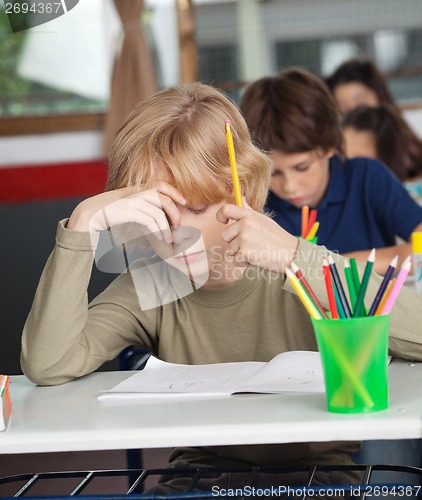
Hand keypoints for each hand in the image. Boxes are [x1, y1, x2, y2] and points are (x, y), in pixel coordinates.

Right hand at [67, 182, 185, 242]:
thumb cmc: (108, 212)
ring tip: (169, 238)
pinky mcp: (128, 211)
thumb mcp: (126, 205)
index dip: (175, 191)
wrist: (89, 213)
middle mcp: (136, 192)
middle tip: (178, 225)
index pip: (160, 184)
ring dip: (166, 227)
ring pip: (158, 212)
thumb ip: (140, 206)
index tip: (184, 202)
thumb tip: (153, 214)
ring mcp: (132, 201)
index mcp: (136, 189)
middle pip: (164, 199)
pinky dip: (158, 230)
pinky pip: (150, 220)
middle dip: (175, 212)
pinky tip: (160, 238)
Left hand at [216, 198, 298, 271]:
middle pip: (224, 235)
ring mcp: (245, 238)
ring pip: (230, 250)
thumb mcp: (264, 220)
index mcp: (249, 215)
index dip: (220, 216)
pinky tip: (257, 258)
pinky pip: (235, 260)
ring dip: (240, 254)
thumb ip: (248, 211)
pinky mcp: (245, 253)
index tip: (223, 222)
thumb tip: (241, 197)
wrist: (290, 254)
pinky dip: (243, 263)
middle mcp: (245, 224)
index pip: (226, 209)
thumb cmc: (277, 238)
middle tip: (250, 244)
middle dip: (233, 243)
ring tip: (256, 251)